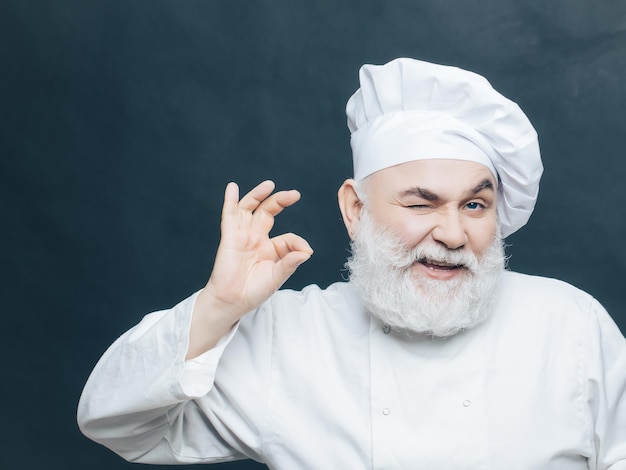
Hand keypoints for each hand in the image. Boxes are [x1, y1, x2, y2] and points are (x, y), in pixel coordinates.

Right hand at [187, 181, 312, 356]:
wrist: (233, 301)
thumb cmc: (254, 291)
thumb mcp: (277, 276)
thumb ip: (291, 262)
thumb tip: (307, 251)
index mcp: (270, 248)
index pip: (287, 237)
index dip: (298, 242)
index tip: (305, 252)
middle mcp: (256, 238)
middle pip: (268, 212)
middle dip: (280, 201)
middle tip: (294, 194)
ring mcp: (242, 236)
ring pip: (249, 208)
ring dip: (258, 195)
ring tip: (269, 185)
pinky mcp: (229, 237)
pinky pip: (229, 215)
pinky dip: (230, 200)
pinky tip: (232, 187)